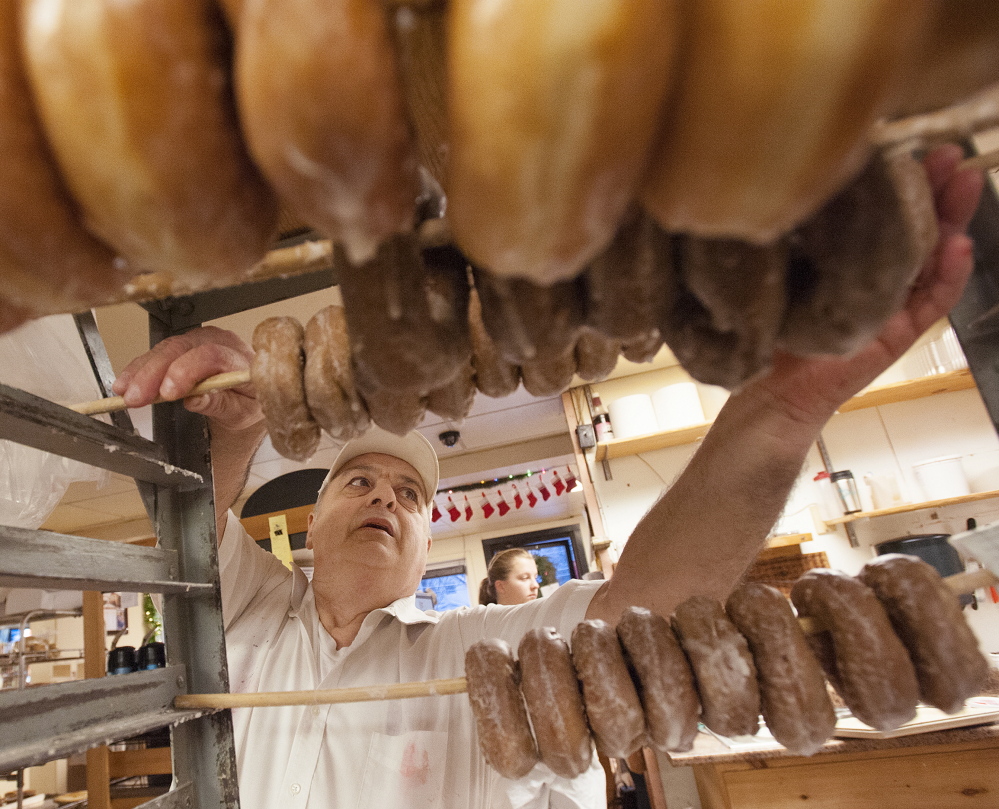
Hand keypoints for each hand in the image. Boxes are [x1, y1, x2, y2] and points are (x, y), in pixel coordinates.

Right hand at [111, 326, 262, 431]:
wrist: (249, 397)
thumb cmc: (249, 403)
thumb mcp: (241, 412)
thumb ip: (220, 404)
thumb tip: (194, 399)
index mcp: (241, 359)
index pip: (211, 356)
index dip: (186, 371)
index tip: (168, 392)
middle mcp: (221, 342)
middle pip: (182, 350)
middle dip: (154, 373)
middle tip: (137, 396)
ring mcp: (201, 340)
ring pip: (166, 349)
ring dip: (142, 371)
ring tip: (126, 392)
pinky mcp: (185, 345)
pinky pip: (159, 352)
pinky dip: (140, 368)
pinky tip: (126, 382)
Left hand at [756, 144, 984, 425]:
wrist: (774, 383)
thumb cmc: (778, 324)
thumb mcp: (792, 266)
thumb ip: (809, 234)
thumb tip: (815, 183)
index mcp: (858, 258)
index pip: (893, 213)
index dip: (909, 182)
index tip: (917, 149)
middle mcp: (883, 277)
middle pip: (925, 227)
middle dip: (941, 189)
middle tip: (953, 155)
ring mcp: (897, 303)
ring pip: (938, 256)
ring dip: (956, 220)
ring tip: (967, 183)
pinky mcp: (902, 331)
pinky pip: (935, 300)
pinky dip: (951, 274)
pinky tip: (959, 245)